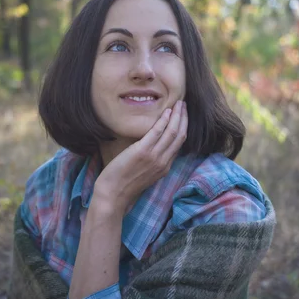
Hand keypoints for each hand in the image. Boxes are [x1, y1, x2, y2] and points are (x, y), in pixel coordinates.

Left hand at [94, 100, 187, 215]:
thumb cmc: (124, 184)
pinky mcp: (142, 152)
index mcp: (164, 167)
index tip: (183, 115)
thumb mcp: (145, 174)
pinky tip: (166, 112)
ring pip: (172, 132)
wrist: (113, 194)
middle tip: (184, 105)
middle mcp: (163, 161)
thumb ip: (152, 161)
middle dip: (184, 118)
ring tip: (178, 104)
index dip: (183, 127)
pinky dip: (164, 121)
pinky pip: (157, 133)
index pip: (179, 143)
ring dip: (177, 116)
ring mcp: (154, 157)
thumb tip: (152, 146)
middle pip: (180, 136)